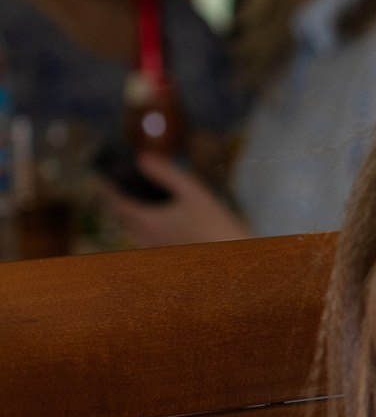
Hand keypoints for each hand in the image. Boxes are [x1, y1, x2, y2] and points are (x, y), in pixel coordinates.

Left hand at [103, 154, 251, 248]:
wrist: (230, 257)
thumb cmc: (214, 222)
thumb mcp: (193, 192)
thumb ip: (166, 174)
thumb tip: (142, 158)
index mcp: (147, 220)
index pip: (117, 203)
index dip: (108, 190)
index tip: (104, 178)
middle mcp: (145, 236)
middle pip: (121, 218)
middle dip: (116, 203)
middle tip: (118, 189)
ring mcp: (155, 248)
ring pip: (132, 231)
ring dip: (128, 217)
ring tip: (134, 205)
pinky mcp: (166, 256)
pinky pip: (144, 240)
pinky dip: (141, 228)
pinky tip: (155, 224)